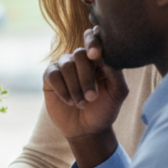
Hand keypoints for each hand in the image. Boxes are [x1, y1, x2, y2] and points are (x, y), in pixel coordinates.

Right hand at [42, 27, 126, 167]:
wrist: (87, 130)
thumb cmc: (105, 110)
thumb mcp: (117, 92)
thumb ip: (114, 72)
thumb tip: (103, 55)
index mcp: (99, 59)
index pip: (94, 38)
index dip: (93, 42)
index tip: (95, 55)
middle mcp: (80, 60)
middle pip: (79, 54)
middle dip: (85, 77)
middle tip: (92, 97)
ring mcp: (64, 67)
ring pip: (66, 65)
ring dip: (75, 87)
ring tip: (81, 104)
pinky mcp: (50, 77)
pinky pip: (53, 74)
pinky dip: (62, 89)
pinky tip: (69, 101)